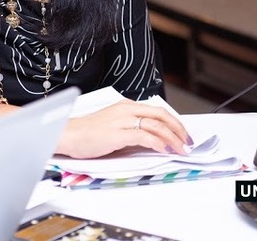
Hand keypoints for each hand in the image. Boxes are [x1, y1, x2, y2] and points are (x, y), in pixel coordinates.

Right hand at [55, 99, 191, 158]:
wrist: (68, 135)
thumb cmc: (87, 133)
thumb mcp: (113, 126)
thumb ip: (132, 129)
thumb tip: (153, 140)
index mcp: (125, 106)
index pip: (157, 110)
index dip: (174, 122)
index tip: (183, 134)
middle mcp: (126, 109)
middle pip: (161, 115)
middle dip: (178, 129)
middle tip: (188, 141)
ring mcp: (122, 120)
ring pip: (156, 125)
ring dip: (173, 138)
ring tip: (181, 148)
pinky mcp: (117, 133)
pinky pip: (144, 135)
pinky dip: (158, 142)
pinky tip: (164, 149)